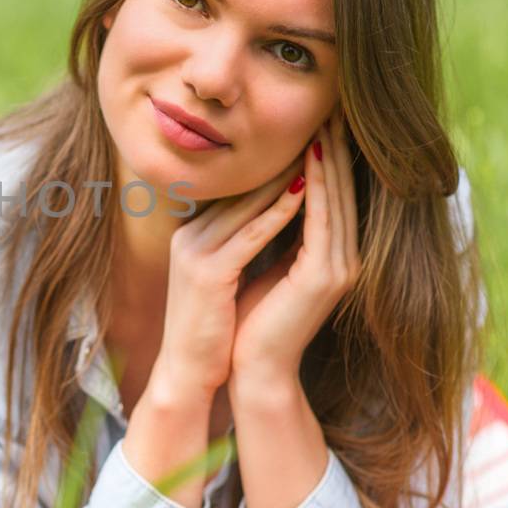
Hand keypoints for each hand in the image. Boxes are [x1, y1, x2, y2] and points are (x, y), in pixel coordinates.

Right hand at [148, 150, 308, 404]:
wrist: (187, 372)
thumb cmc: (215, 331)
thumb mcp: (228, 279)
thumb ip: (246, 246)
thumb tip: (282, 220)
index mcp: (193, 234)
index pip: (239, 193)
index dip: (275, 169)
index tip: (310, 147)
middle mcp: (189, 235)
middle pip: (243, 190)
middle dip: (283, 163)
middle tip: (319, 134)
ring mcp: (194, 251)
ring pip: (247, 205)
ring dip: (286, 177)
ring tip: (320, 153)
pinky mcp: (207, 272)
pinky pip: (250, 235)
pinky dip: (279, 213)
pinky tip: (307, 194)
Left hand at [229, 111, 359, 392]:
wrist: (252, 367)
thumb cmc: (251, 316)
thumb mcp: (268, 261)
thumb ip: (279, 230)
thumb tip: (271, 187)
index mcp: (332, 255)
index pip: (333, 195)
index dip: (330, 156)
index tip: (321, 117)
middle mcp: (345, 259)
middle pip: (342, 191)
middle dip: (337, 148)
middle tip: (334, 105)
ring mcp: (341, 268)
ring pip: (335, 200)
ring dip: (330, 159)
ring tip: (325, 120)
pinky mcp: (326, 277)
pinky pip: (321, 221)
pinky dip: (314, 188)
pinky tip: (308, 158)